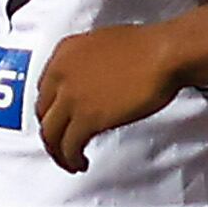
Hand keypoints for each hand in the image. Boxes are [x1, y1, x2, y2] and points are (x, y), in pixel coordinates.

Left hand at [36, 24, 185, 171]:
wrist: (163, 55)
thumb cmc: (147, 46)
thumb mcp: (103, 43)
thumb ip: (88, 61)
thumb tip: (92, 79)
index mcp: (64, 53)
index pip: (44, 88)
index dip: (51, 110)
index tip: (60, 120)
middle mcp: (61, 74)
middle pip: (43, 113)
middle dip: (52, 132)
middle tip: (62, 144)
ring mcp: (71, 97)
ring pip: (50, 134)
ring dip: (58, 152)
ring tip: (71, 162)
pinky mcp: (87, 118)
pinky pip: (69, 146)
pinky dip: (72, 159)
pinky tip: (81, 163)